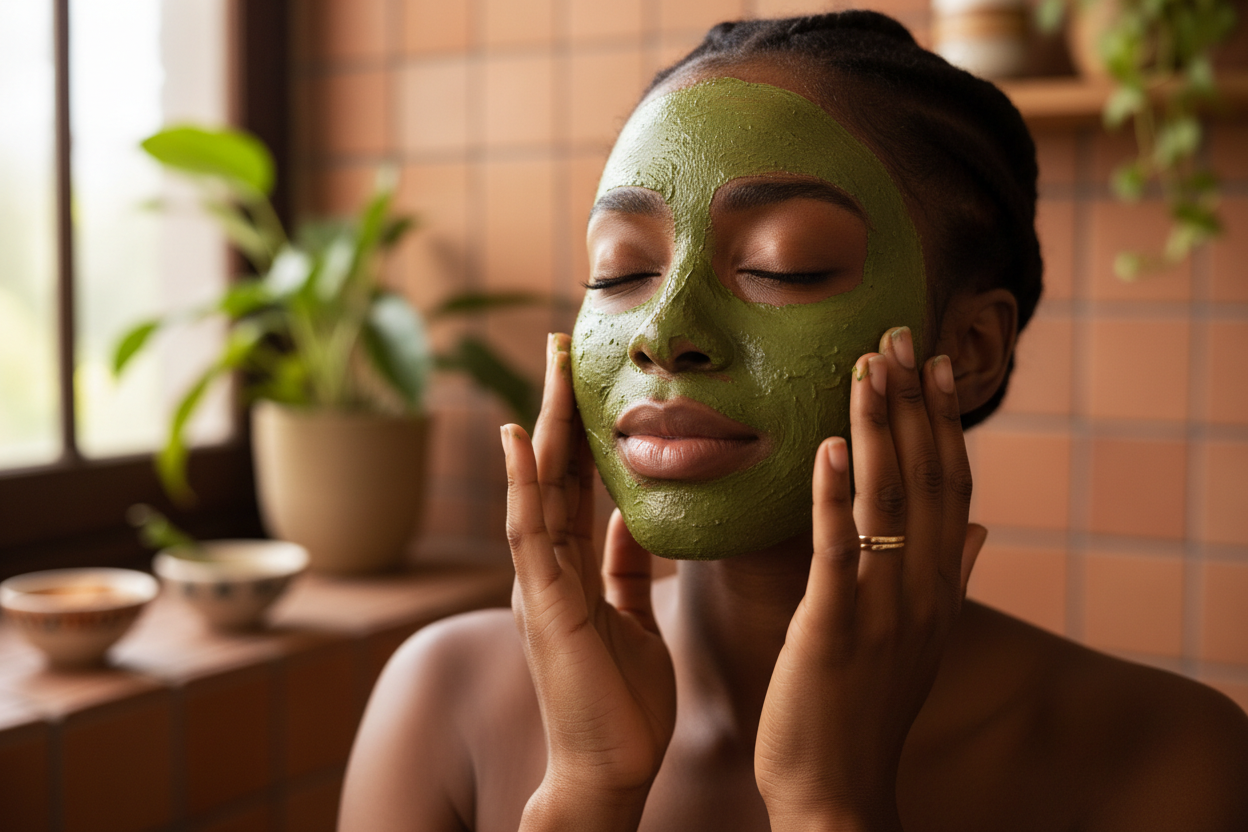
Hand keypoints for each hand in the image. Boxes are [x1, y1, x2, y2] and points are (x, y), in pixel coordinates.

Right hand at [504, 333, 676, 830]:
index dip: (581, 427)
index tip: (589, 374)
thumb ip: (624, 571)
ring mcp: (541, 584)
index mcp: (572, 569)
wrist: (611, 768)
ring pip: (538, 487)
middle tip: (562, 342)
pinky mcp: (545, 606)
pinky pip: (529, 533)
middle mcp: (549, 567)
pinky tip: (522, 437)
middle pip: (552, 470)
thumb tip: (626, 526)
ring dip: (544, 422)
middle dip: (559, 405)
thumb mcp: (631, 618)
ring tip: (549, 364)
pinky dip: (523, 483)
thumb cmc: (622, 702)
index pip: (574, 482)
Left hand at [754, 326, 986, 830]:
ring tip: (868, 366)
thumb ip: (953, 579)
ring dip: (881, 428)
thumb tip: (980, 529)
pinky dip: (838, 494)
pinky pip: (839, 549)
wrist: (838, 792)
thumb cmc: (867, 710)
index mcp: (941, 589)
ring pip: (889, 501)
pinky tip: (833, 445)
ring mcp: (883, 609)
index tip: (936, 363)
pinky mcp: (835, 628)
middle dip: (914, 404)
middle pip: (927, 479)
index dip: (946, 423)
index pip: (952, 488)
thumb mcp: (922, 642)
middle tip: (898, 335)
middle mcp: (923, 591)